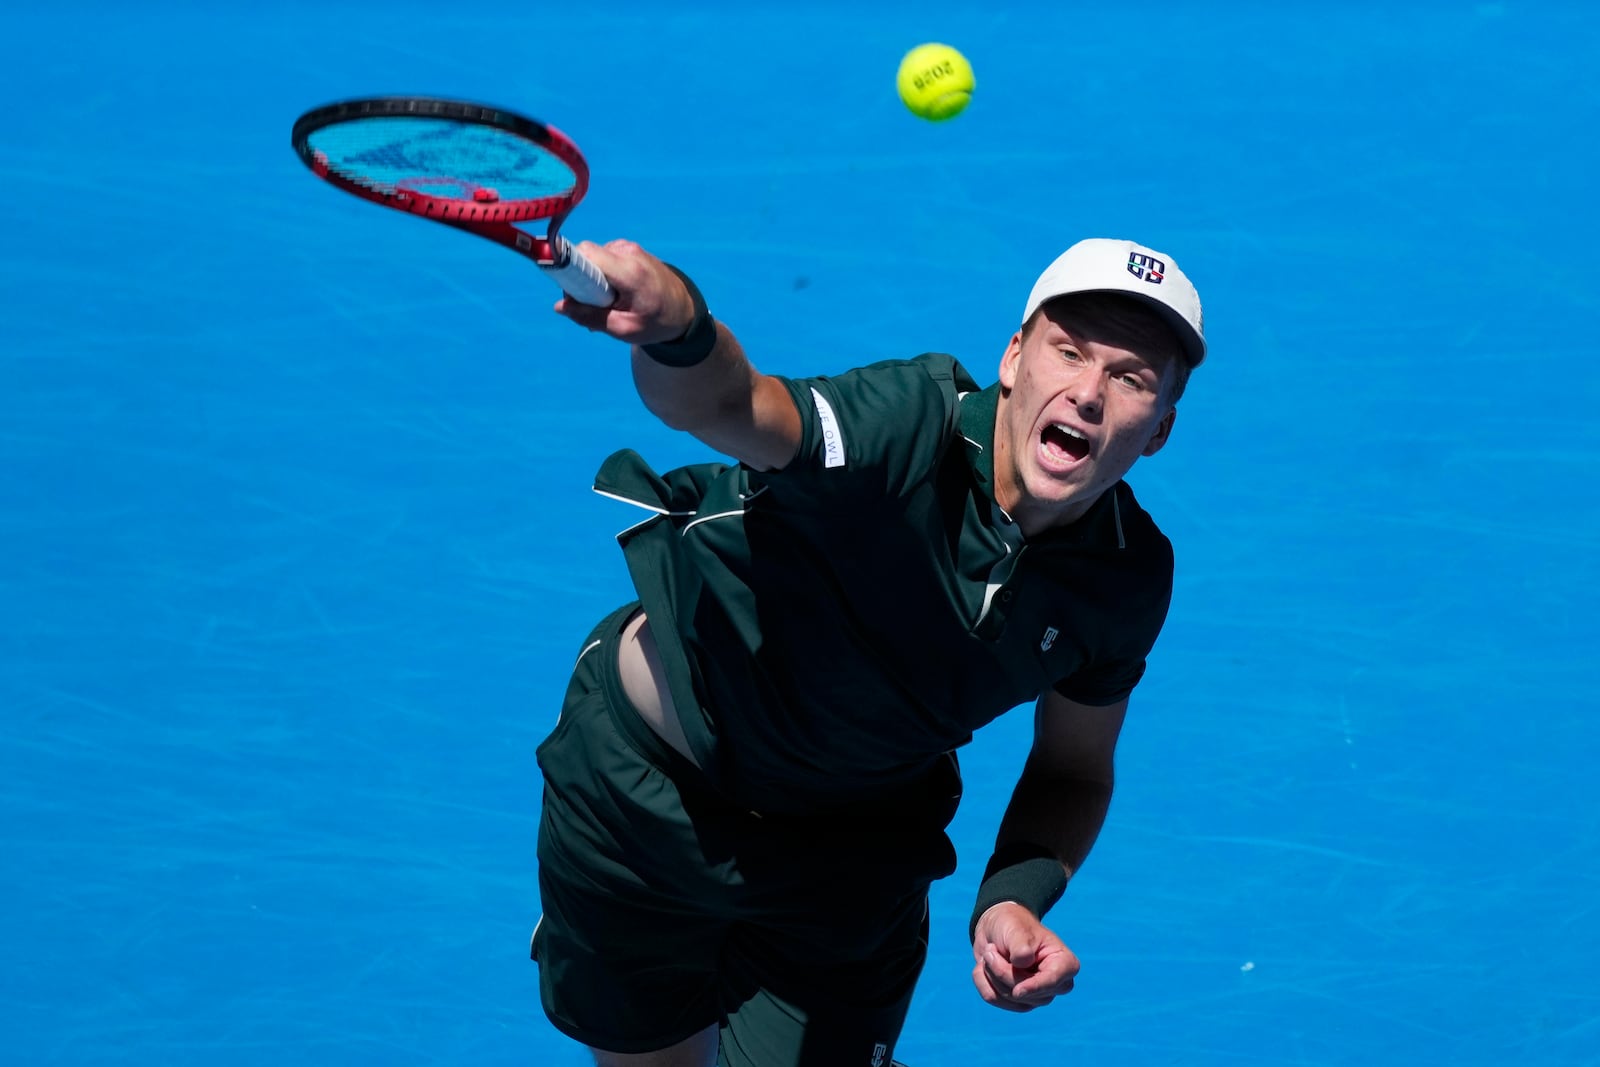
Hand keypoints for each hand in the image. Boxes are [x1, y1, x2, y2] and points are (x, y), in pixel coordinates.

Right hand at [552, 239, 697, 346]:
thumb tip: (560, 306)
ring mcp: (628, 248)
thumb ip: (591, 317)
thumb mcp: (624, 329)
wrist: (684, 310)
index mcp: (630, 271)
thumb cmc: (656, 322)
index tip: (566, 287)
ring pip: (592, 259)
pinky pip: (602, 259)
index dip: (568, 266)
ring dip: (591, 282)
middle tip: (590, 307)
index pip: (585, 253)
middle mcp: (628, 252)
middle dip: (579, 281)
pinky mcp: (627, 250)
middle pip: (585, 256)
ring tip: (605, 305)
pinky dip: (601, 277)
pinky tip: (612, 296)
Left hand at [970, 902, 1079, 1011]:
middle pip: (1026, 993)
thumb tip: (1022, 965)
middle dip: (1001, 971)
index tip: (1018, 991)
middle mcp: (1055, 984)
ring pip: (1008, 997)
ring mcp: (1037, 996)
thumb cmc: (1012, 925)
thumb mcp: (1016, 929)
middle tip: (991, 949)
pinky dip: (982, 980)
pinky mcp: (1019, 1002)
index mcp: (1065, 963)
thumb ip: (1022, 948)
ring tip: (990, 953)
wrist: (996, 930)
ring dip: (990, 973)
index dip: (1034, 987)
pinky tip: (985, 966)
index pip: (1053, 982)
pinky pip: (994, 998)